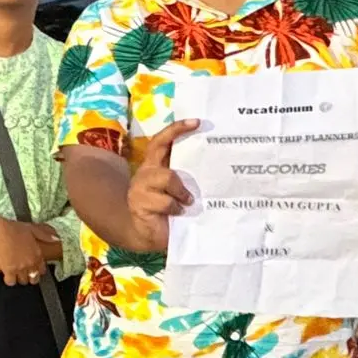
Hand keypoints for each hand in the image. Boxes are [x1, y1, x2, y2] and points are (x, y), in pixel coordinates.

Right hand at [0, 218, 50, 285]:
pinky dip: (9, 280)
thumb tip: (56, 238)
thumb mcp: (31, 228)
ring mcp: (20, 268)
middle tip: (25, 275)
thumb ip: (44, 235)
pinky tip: (7, 276)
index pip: (42, 269)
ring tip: (16, 275)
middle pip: (33, 278)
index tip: (35, 270)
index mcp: (37, 254)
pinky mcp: (9, 271)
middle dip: (30, 277)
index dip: (38, 271)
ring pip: (23, 281)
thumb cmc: (13, 228)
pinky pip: (11, 282)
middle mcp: (30, 263)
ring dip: (20, 279)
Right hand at [126, 119, 198, 251]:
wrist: (146, 235)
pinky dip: (175, 208)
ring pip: (166, 177)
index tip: (197, 122)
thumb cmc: (168, 213)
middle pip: (158, 150)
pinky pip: (164, 201)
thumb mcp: (179, 192)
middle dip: (177, 138)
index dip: (176, 129)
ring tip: (189, 202)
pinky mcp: (139, 203)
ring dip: (181, 190)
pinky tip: (178, 214)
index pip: (161, 141)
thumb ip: (188, 179)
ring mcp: (139, 187)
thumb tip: (217, 166)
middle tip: (198, 137)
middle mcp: (146, 173)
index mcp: (155, 167)